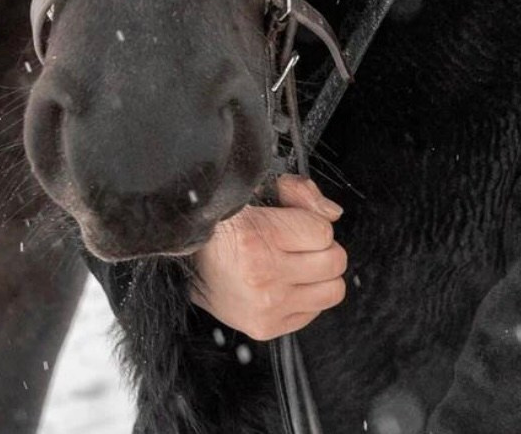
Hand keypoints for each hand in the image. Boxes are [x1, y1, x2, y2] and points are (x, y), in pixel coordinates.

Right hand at [189, 175, 347, 341]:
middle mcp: (263, 276)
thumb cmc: (221, 227)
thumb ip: (298, 193)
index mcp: (258, 237)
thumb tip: (333, 213)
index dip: (314, 220)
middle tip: (302, 243)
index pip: (323, 231)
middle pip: (334, 262)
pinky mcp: (265, 328)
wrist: (187, 265)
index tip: (297, 221)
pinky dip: (307, 298)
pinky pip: (314, 313)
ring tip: (299, 265)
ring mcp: (266, 307)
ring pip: (332, 291)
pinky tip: (287, 284)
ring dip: (321, 275)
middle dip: (323, 248)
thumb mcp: (254, 194)